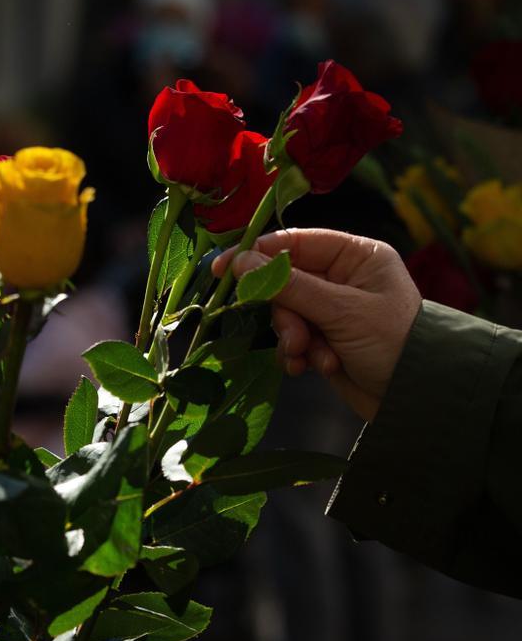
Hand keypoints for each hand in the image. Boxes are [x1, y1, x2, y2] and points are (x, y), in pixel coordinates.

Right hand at [212, 228, 421, 420]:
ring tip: (309, 355)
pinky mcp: (324, 338)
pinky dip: (297, 354)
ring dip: (292, 337)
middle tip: (294, 336)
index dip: (256, 254)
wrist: (417, 398)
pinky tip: (312, 367)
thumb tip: (240, 262)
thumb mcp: (342, 311)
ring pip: (286, 314)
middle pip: (284, 282)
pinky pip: (293, 338)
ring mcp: (331, 309)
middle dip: (285, 313)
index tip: (223, 269)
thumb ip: (289, 286)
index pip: (294, 243)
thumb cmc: (393, 342)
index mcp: (355, 256)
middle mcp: (341, 277)